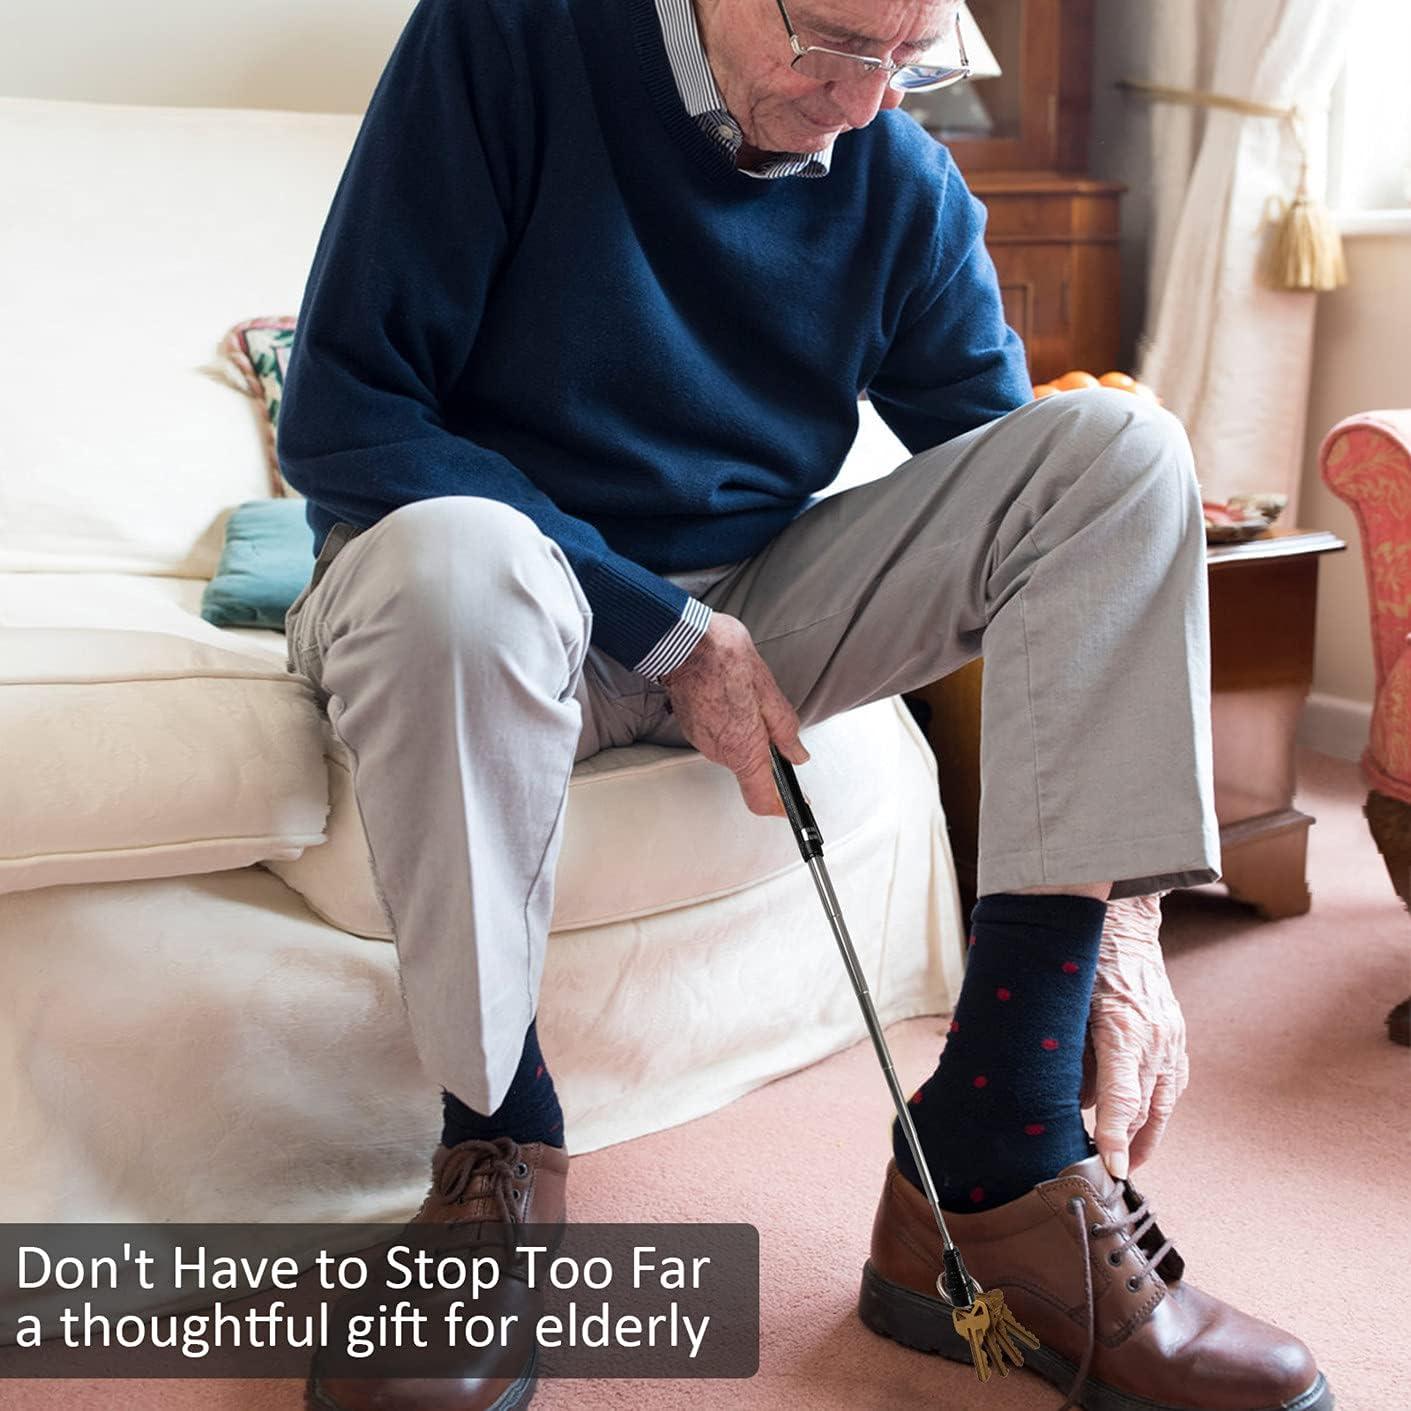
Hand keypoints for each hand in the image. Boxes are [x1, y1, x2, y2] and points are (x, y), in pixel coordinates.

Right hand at [660, 613, 808, 815]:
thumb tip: (797, 753)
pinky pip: (716, 734)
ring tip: (746, 694)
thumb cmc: (723, 658)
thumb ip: (784, 728)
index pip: (762, 798)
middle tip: (771, 714)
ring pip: (733, 747)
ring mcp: (700, 740)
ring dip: (745, 729)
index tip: (795, 803)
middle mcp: (718, 751)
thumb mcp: (768, 690)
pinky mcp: (690, 726)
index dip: (781, 806)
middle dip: (764, 748)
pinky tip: (729, 692)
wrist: (681, 640)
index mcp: (742, 748)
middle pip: (749, 767)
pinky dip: (728, 720)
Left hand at [1079, 892, 1188, 1180]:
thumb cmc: (1084, 961)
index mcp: (1122, 1029)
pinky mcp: (1177, 1035)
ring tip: (1129, 1159)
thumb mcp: (1065, 1004)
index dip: (1114, 1136)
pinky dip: (1157, 1106)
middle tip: (1112, 1173)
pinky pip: (1172, 1082)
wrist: (1123, 923)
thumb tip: (1067, 1097)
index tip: (1113, 1168)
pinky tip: (1143, 1122)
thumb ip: (1067, 1052)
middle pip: (1146, 1109)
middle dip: (1130, 1145)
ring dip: (1147, 1133)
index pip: (1122, 1098)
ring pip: (1164, 1102)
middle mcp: (1155, 1038)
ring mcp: (1172, 1038)